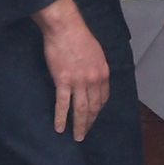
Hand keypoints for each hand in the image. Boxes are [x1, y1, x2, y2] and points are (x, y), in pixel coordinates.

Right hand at [33, 0, 109, 139]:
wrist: (65, 27)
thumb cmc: (79, 36)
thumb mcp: (96, 52)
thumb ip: (96, 67)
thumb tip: (93, 76)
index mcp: (103, 73)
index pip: (103, 97)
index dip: (98, 109)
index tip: (93, 115)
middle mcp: (94, 80)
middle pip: (94, 107)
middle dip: (90, 122)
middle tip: (85, 133)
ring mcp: (79, 82)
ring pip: (81, 110)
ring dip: (80, 125)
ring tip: (77, 137)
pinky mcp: (63, 81)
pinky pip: (63, 105)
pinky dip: (61, 118)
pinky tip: (60, 128)